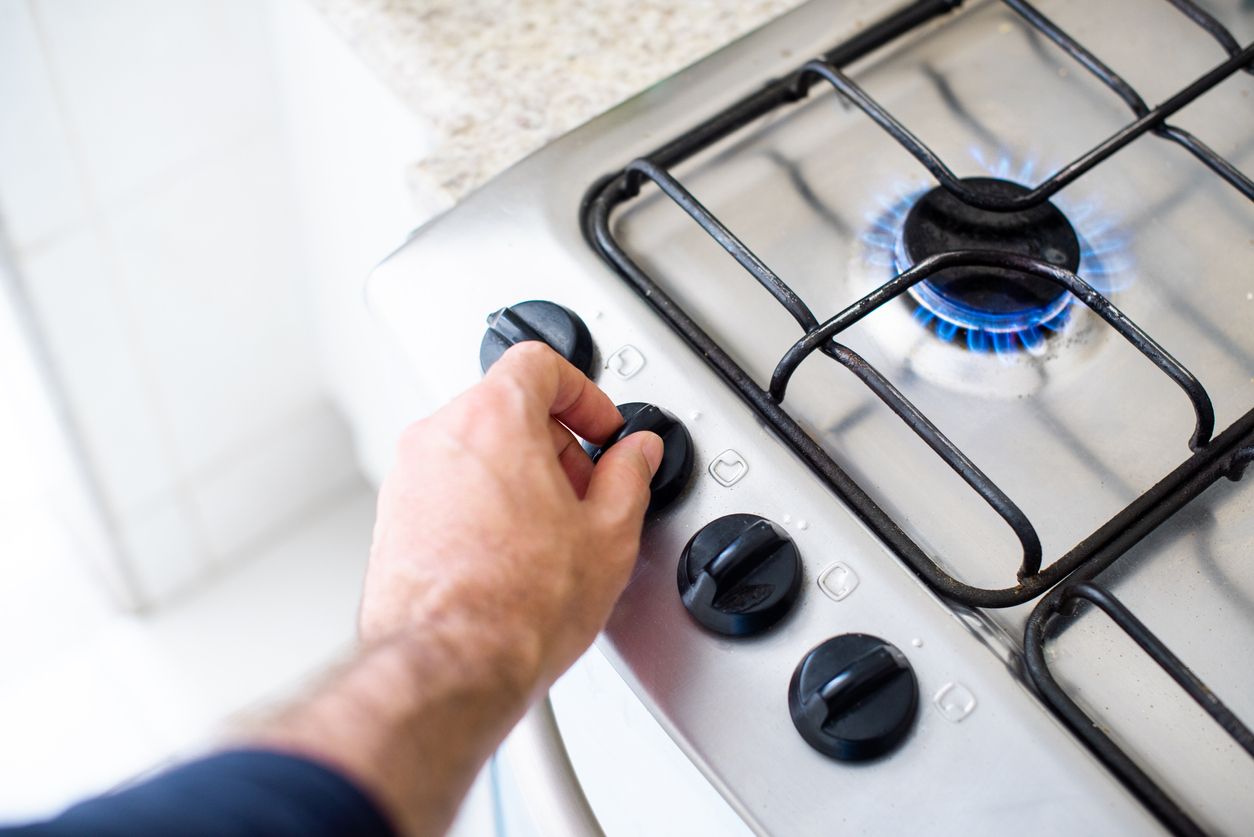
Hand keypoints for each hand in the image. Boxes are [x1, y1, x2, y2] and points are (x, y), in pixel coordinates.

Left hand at [361, 341, 663, 694]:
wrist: (451, 665)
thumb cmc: (516, 606)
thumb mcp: (608, 534)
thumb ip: (629, 476)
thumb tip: (635, 455)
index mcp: (494, 418)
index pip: (539, 362)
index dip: (582, 392)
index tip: (600, 429)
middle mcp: (440, 436)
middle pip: (504, 405)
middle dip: (553, 441)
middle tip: (584, 487)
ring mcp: (408, 478)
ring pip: (473, 449)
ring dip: (516, 473)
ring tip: (550, 530)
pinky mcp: (392, 519)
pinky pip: (445, 489)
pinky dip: (480, 503)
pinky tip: (512, 554)